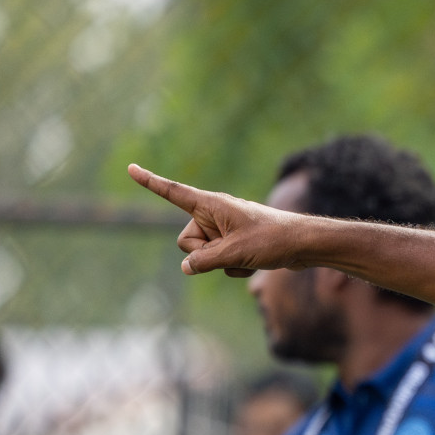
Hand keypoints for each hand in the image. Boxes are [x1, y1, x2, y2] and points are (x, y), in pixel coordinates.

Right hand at [128, 164, 306, 277]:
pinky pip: (221, 262)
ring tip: (248, 254)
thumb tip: (187, 266)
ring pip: (204, 255)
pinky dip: (235, 267)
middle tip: (233, 249)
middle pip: (187, 241)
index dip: (150, 182)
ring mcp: (225, 230)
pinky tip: (255, 262)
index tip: (130, 167)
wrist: (304, 245)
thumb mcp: (233, 253)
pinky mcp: (235, 244)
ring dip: (222, 262)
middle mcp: (215, 214)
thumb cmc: (272, 240)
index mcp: (211, 204)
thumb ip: (204, 260)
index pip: (174, 192)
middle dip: (204, 252)